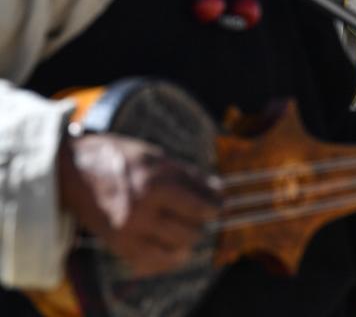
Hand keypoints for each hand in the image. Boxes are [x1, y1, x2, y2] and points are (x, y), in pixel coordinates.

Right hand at [58, 131, 220, 276]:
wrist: (73, 172)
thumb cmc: (117, 157)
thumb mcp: (155, 156)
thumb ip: (187, 176)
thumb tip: (217, 191)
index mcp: (154, 182)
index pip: (197, 205)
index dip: (213, 208)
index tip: (219, 206)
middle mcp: (142, 210)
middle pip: (189, 230)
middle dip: (200, 224)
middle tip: (202, 217)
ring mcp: (129, 231)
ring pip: (175, 249)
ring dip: (187, 242)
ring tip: (188, 232)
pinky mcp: (118, 246)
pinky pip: (152, 263)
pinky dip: (167, 259)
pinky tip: (172, 249)